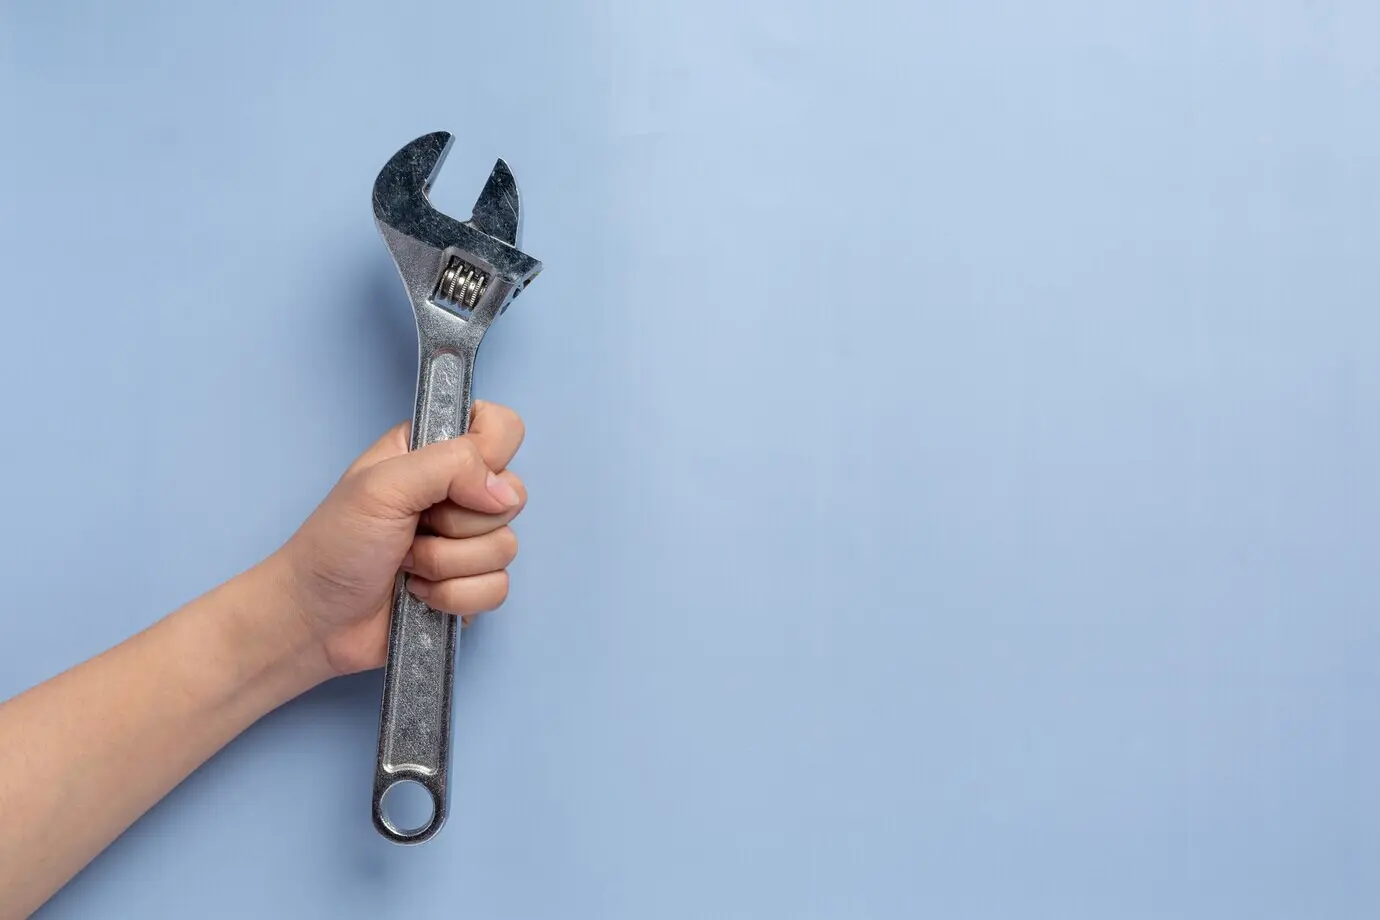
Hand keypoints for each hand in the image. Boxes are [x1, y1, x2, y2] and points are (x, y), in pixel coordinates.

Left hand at [275, 400, 527, 677]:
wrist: (315, 619)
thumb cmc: (334, 545)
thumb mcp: (383, 485)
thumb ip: (451, 466)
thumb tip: (504, 493)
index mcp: (434, 452)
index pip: (502, 428)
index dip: (490, 455)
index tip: (454, 481)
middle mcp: (456, 492)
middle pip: (512, 495)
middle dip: (459, 523)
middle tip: (413, 528)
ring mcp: (466, 542)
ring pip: (506, 547)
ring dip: (448, 564)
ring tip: (407, 565)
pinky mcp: (470, 586)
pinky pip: (498, 588)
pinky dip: (454, 596)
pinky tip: (419, 593)